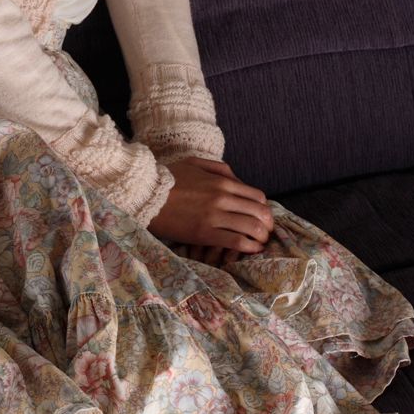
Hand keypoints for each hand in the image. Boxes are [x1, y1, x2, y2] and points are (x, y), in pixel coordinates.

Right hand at [147, 155, 273, 258]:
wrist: (146, 194)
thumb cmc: (168, 178)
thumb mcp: (195, 163)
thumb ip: (219, 169)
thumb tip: (238, 181)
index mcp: (222, 181)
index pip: (257, 196)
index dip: (264, 209)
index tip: (262, 217)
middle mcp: (222, 198)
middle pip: (259, 213)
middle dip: (267, 225)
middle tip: (265, 233)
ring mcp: (214, 216)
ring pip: (251, 228)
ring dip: (261, 237)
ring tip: (259, 243)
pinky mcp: (205, 234)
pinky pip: (235, 242)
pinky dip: (248, 247)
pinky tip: (250, 250)